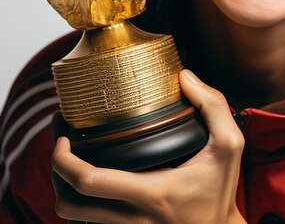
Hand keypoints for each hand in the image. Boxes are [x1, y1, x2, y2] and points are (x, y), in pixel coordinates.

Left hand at [52, 69, 246, 223]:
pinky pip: (87, 223)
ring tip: (70, 157)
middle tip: (62, 141)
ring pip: (72, 217)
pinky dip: (79, 202)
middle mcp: (132, 218)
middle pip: (68, 204)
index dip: (63, 159)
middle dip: (55, 170)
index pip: (89, 182)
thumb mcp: (229, 145)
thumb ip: (213, 106)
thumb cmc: (221, 191)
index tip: (64, 135)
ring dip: (63, 187)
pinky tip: (89, 177)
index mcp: (152, 192)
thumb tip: (184, 75)